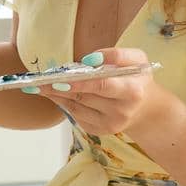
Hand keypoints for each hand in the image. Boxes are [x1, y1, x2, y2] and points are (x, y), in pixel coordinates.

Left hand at [33, 48, 177, 139]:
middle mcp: (121, 111)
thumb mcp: (137, 59)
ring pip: (77, 107)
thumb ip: (117, 55)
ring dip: (56, 96)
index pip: (103, 85)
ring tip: (38, 86)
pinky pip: (77, 116)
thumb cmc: (137, 78)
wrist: (147, 109)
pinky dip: (64, 104)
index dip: (81, 82)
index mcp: (132, 91)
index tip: (61, 77)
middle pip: (85, 97)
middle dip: (60, 88)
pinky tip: (53, 94)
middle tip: (39, 81)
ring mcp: (110, 124)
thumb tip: (89, 59)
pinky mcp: (101, 131)